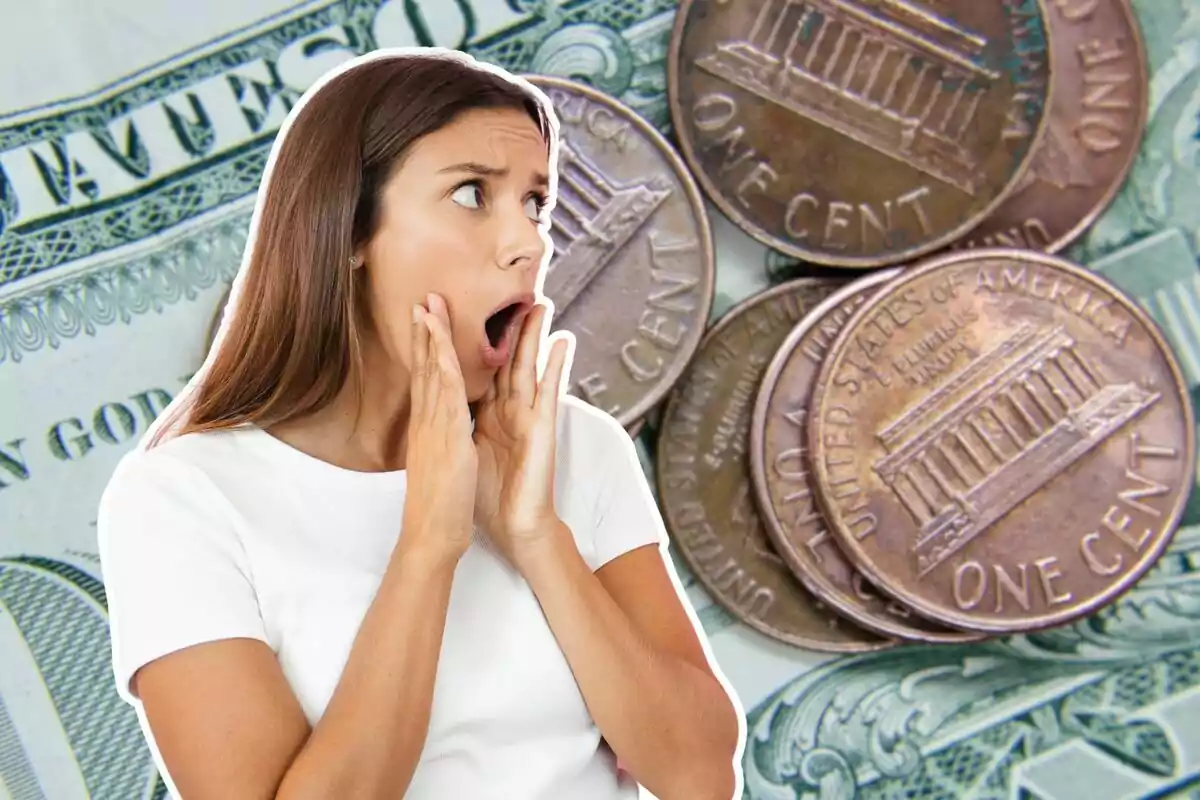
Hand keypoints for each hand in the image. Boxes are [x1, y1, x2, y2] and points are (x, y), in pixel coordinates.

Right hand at [400, 293, 477, 566]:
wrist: (432, 536)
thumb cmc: (439, 507)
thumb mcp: (437, 465)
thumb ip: (436, 443)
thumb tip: (438, 431)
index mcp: (426, 428)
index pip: (425, 379)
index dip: (426, 349)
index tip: (425, 321)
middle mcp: (426, 423)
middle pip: (425, 368)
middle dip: (426, 332)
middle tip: (424, 298)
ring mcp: (434, 428)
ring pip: (433, 374)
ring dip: (433, 338)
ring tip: (431, 305)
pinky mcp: (447, 438)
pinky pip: (445, 396)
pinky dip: (445, 367)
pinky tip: (445, 345)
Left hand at [473, 303, 571, 567]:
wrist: (513, 527)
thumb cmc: (486, 497)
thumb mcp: (461, 453)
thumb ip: (455, 428)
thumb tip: (432, 414)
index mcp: (484, 415)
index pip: (475, 369)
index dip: (465, 341)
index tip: (453, 311)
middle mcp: (508, 411)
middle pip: (505, 359)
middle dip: (506, 327)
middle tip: (509, 292)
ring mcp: (527, 418)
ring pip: (529, 367)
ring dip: (534, 335)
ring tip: (540, 302)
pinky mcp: (543, 430)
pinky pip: (550, 391)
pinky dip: (557, 365)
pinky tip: (563, 341)